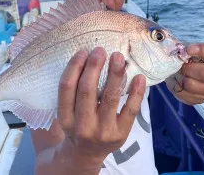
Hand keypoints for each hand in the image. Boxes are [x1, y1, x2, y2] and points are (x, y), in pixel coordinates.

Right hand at [57, 47, 145, 168]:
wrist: (87, 153)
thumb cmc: (77, 124)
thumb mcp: (67, 113)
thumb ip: (73, 91)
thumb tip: (87, 57)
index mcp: (65, 118)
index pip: (66, 88)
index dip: (74, 67)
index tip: (82, 51)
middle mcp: (82, 126)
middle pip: (87, 90)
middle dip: (94, 67)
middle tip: (100, 50)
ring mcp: (103, 131)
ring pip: (110, 97)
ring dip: (115, 74)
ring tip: (118, 57)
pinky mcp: (121, 134)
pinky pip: (131, 110)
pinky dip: (136, 92)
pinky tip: (138, 77)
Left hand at [166, 43, 203, 104]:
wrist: (183, 71)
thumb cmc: (189, 55)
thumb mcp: (188, 47)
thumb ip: (185, 48)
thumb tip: (180, 53)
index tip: (189, 50)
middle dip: (189, 68)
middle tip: (181, 66)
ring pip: (195, 86)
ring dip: (181, 79)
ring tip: (178, 74)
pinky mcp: (203, 99)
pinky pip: (187, 96)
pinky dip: (177, 88)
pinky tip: (178, 82)